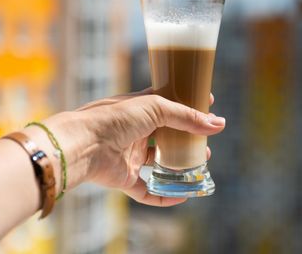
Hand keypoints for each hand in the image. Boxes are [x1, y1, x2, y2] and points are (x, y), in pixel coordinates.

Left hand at [40, 89, 224, 206]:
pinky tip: (183, 195)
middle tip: (206, 141)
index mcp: (138, 109)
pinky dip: (165, 196)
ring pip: (158, 162)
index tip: (209, 105)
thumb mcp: (156, 107)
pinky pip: (147, 190)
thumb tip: (217, 124)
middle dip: (187, 138)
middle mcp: (134, 131)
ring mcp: (129, 155)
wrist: (85, 144)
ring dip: (180, 165)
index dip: (187, 105)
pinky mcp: (125, 178)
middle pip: (165, 135)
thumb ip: (186, 116)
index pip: (167, 105)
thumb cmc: (115, 118)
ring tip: (201, 161)